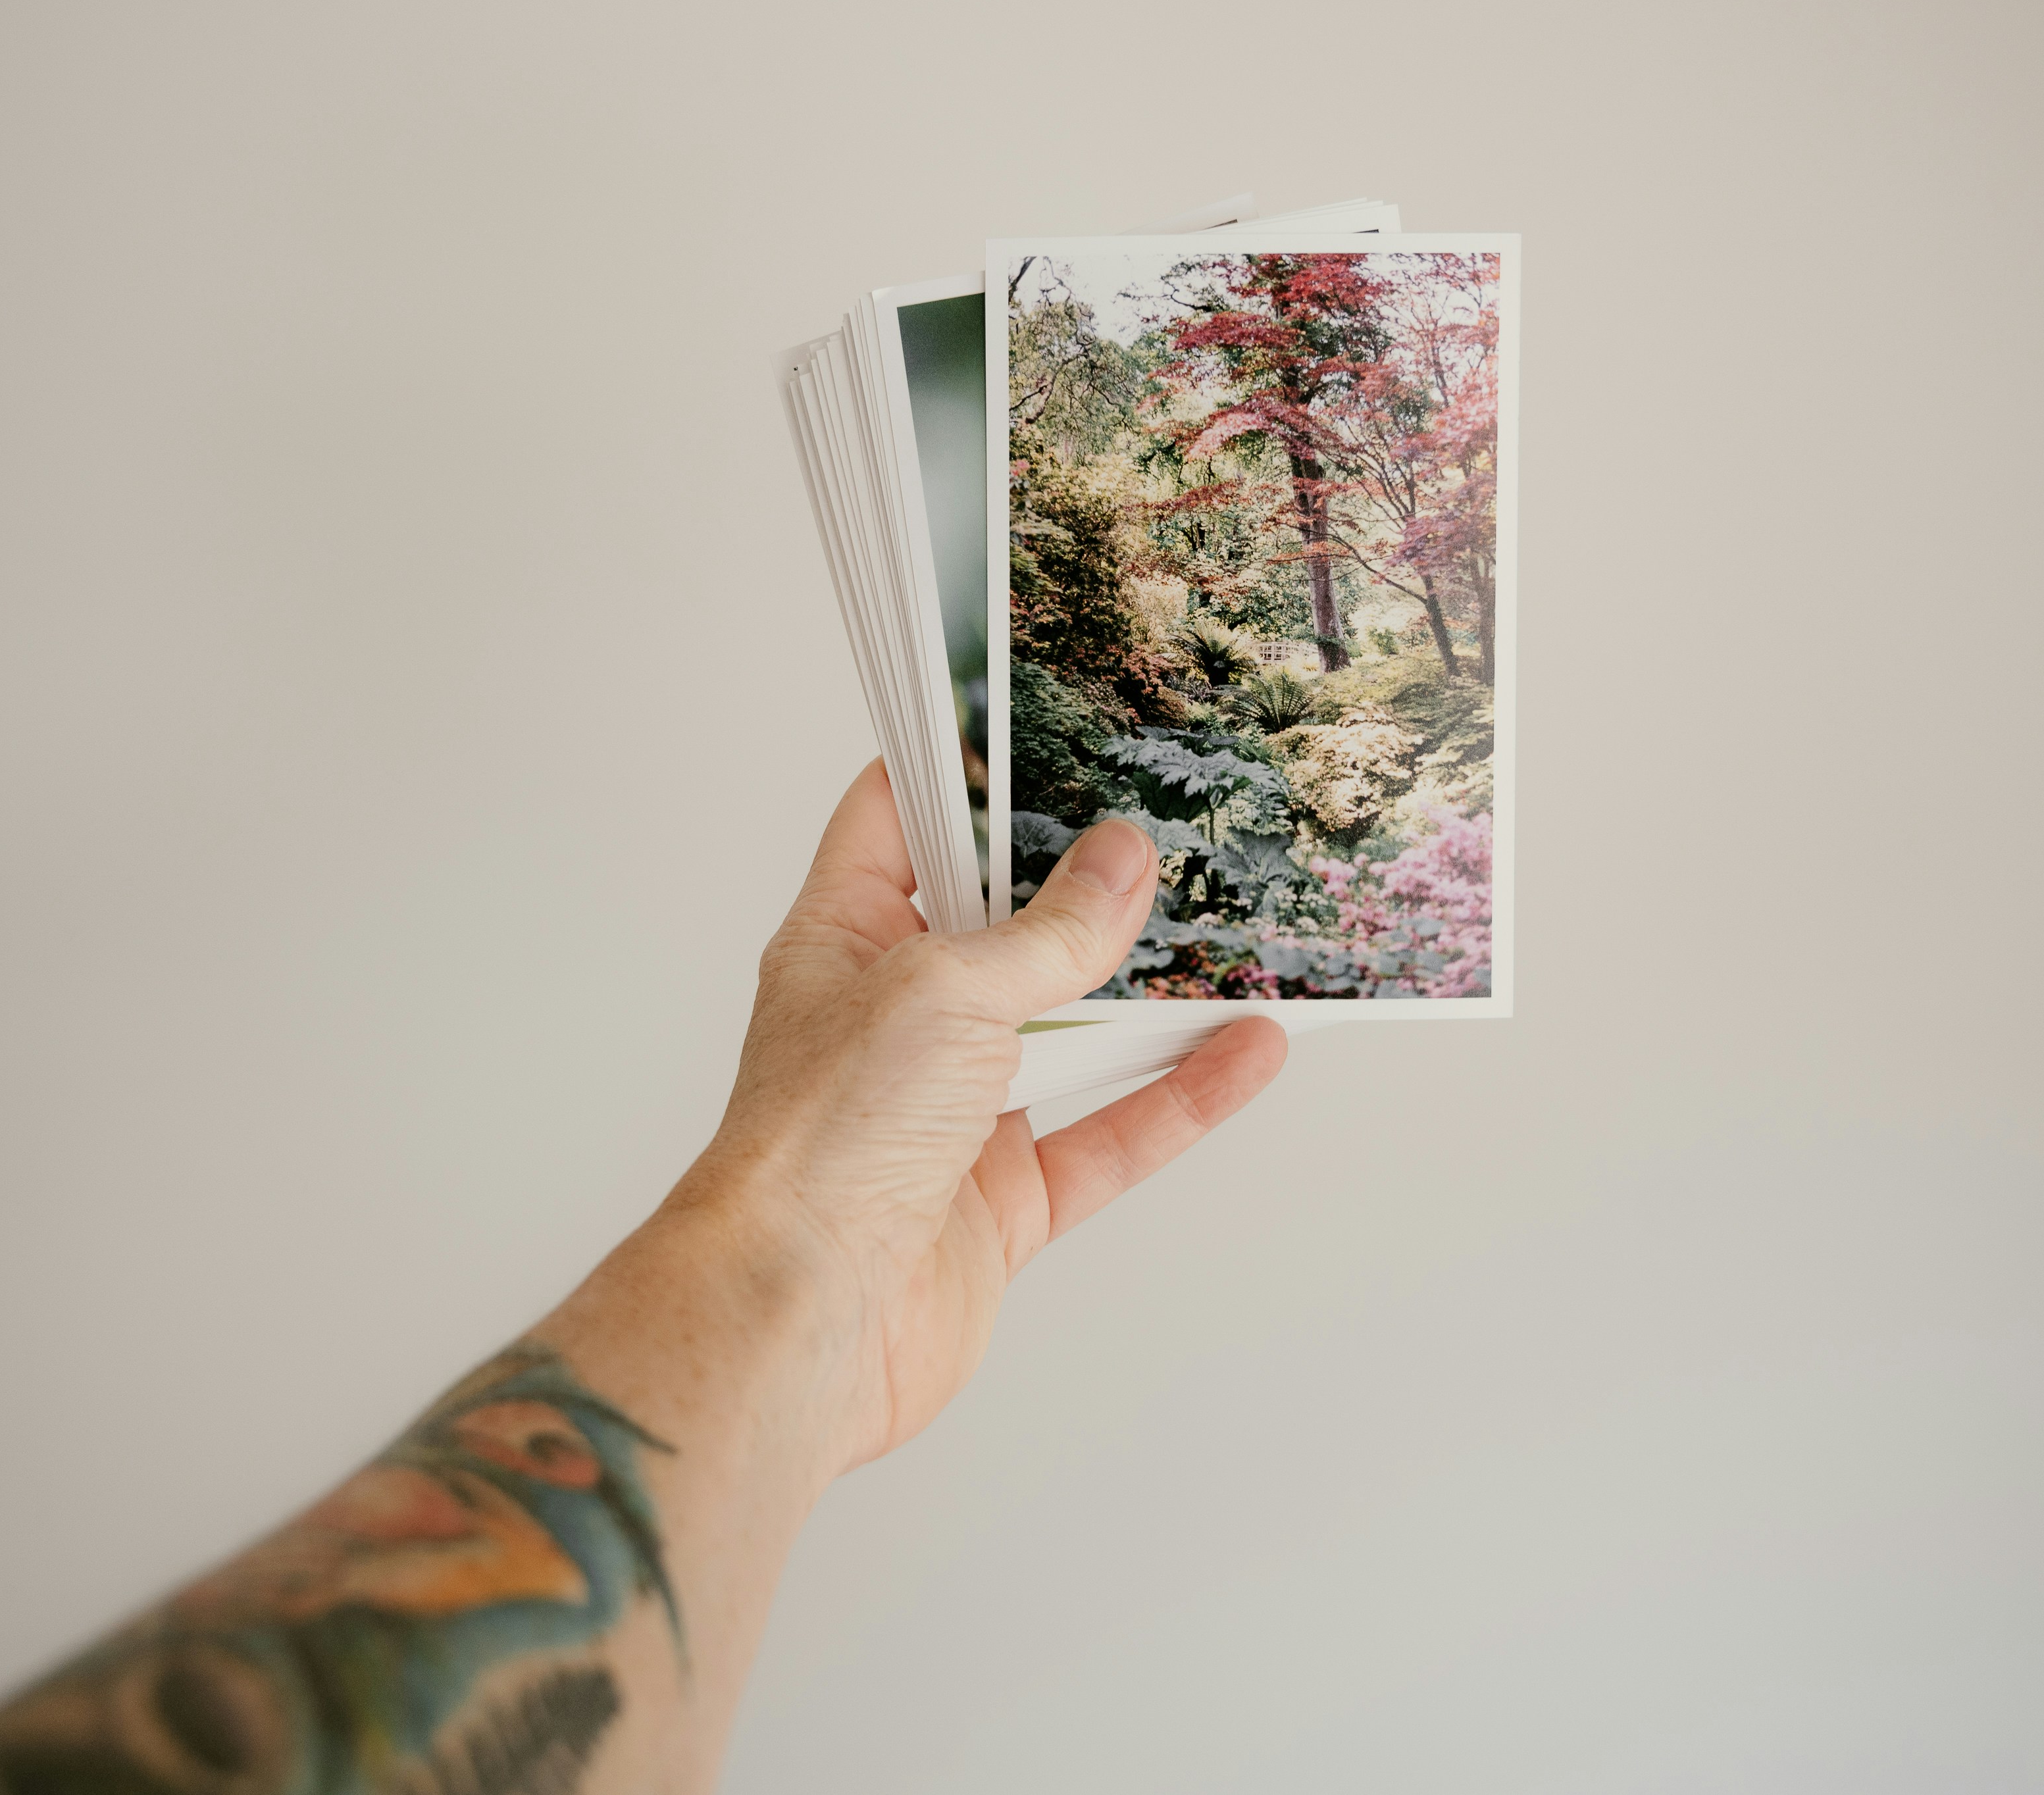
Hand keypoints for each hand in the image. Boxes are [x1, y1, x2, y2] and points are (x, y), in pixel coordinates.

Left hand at [685, 760, 1286, 1473]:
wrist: (796, 1320)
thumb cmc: (820, 1144)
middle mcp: (896, 1021)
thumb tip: (1122, 860)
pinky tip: (1247, 1052)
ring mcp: (951, 1112)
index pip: (897, 823)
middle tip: (1175, 816)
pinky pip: (1109, 1133)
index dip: (965, 770)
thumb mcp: (942, 992)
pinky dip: (1180, 1097)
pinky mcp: (1001, 1199)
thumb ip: (1046, 934)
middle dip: (1086, 882)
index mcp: (845, 943)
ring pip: (1071, 1032)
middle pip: (1004, 927)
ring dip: (1152, 991)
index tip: (1049, 722)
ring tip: (1238, 928)